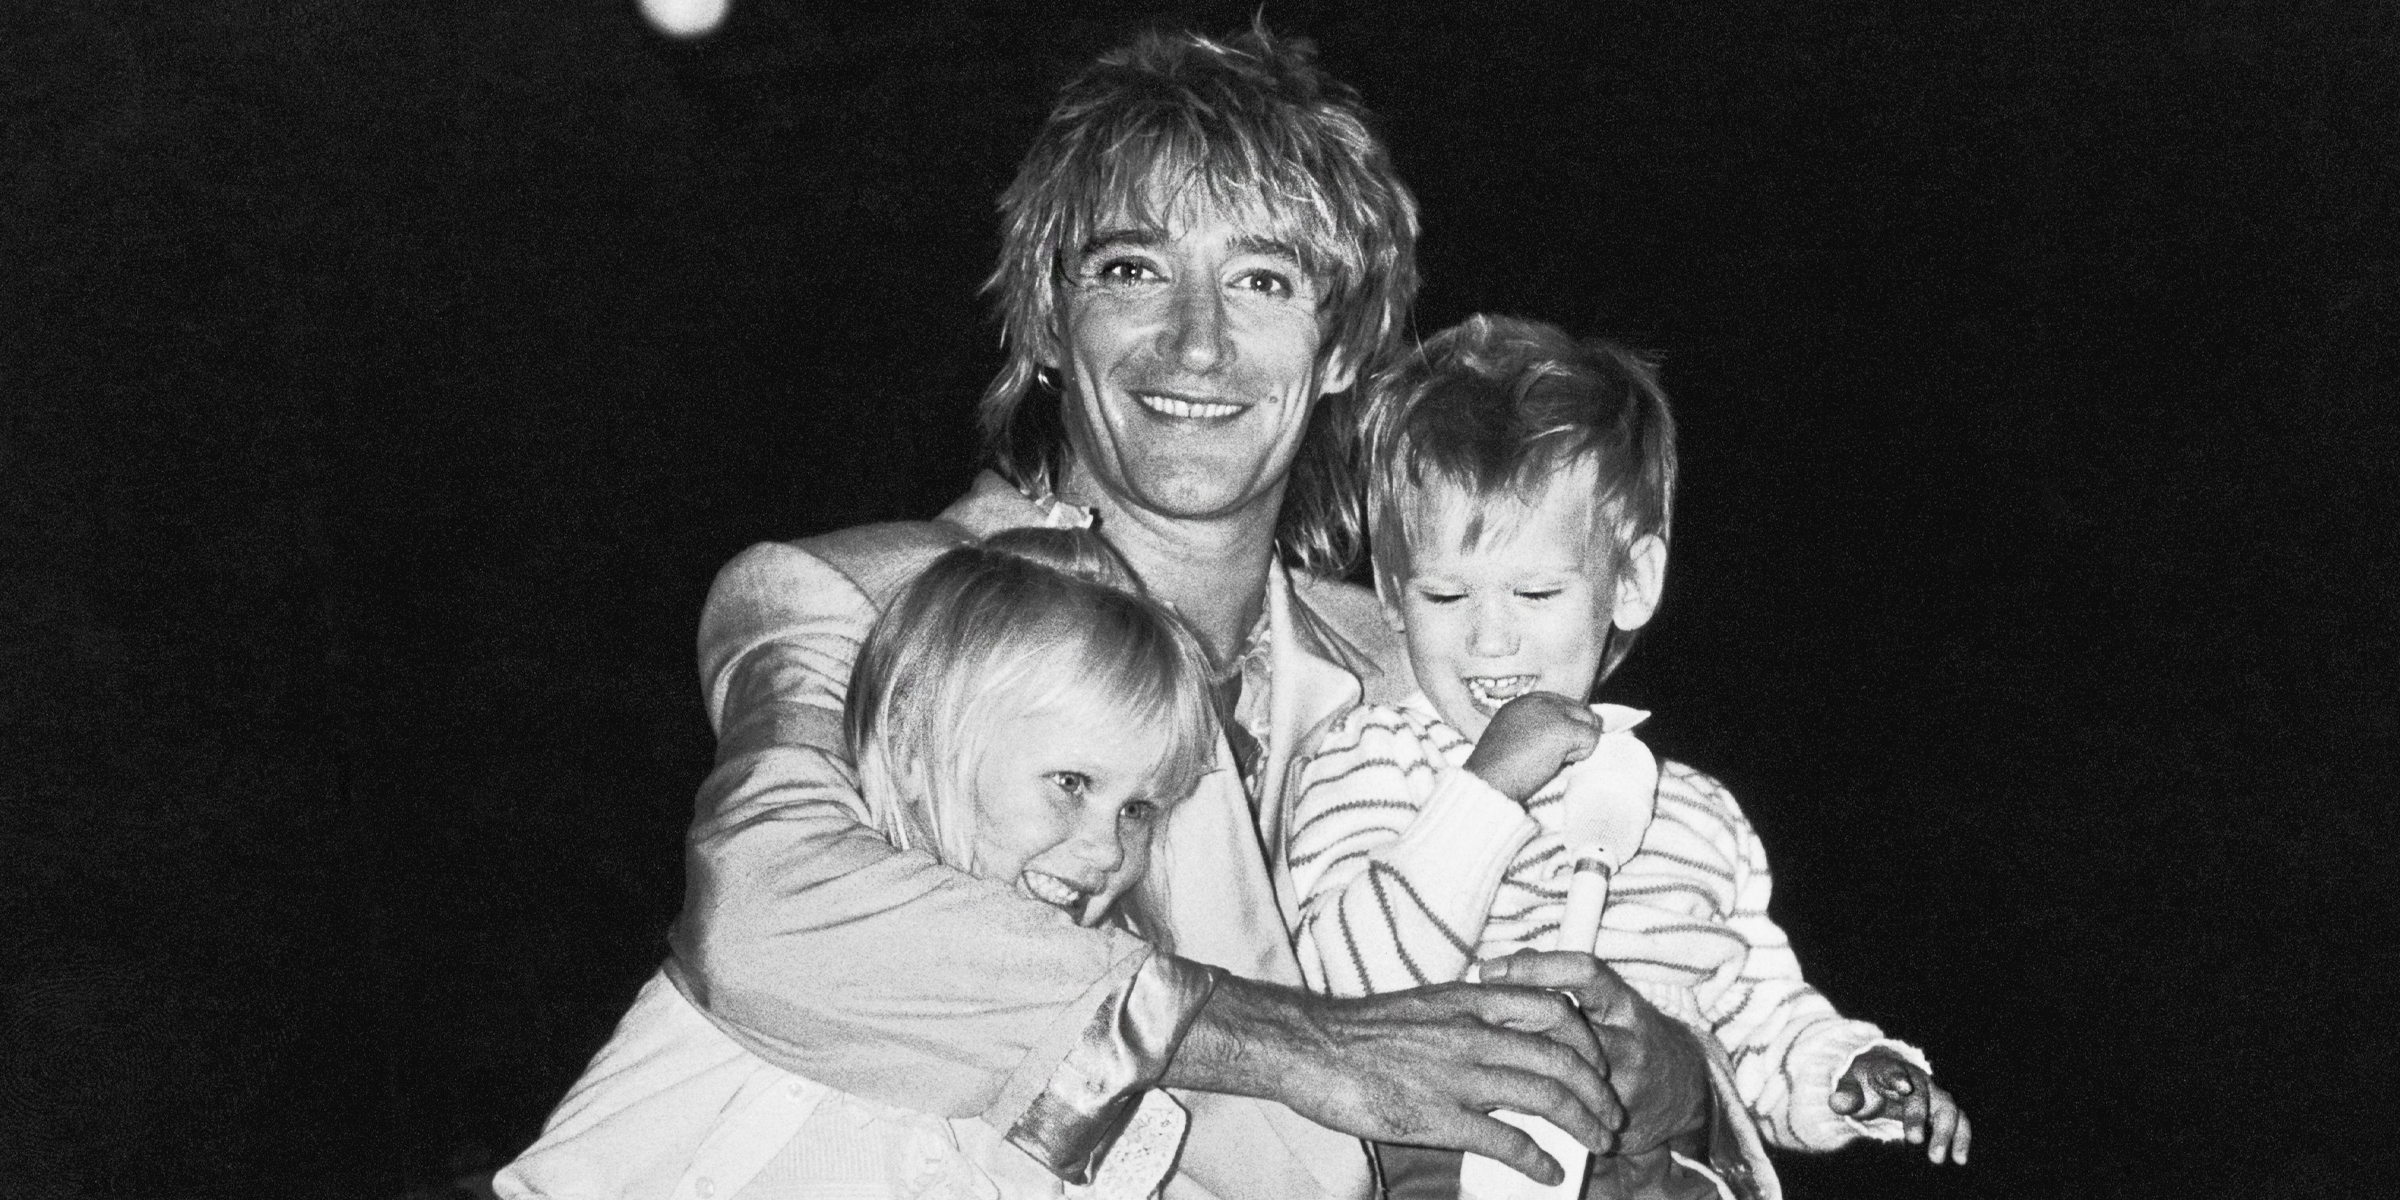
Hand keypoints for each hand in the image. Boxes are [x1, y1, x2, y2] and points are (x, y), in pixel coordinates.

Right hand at [1167, 974, 1619, 1185]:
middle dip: (1598, 1090)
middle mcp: (1473, 1033)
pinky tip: (1550, 1171)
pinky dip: (1539, 1158)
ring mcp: (1458, 1076)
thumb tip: (1499, 1037)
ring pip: (1547, 1097)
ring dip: (1582, 1124)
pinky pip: (1508, 1139)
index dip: (1587, 1038)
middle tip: (1609, 1113)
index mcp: (1469, 1001)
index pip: (1553, 1008)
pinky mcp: (1439, 1117)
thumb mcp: (1423, 1005)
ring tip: (1596, 1143)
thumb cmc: (1359, 1031)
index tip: (1597, 1061)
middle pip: (1563, 1058)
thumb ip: (1466, 1017)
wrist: (1308, 1048)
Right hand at [1463, 693, 1600, 802]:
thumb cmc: (1497, 770)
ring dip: (1578, 745)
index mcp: (1524, 701)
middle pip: (1580, 711)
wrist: (1488, 780)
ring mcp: (1552, 712)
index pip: (1564, 705)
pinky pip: (1592, 739)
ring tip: (1553, 759)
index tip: (1550, 748)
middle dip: (1575, 735)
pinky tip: (1559, 763)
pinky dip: (1582, 755)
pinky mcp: (1564, 729)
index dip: (1565, 728)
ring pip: (1589, 722)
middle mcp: (1539, 700)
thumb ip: (1536, 729)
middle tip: (1552, 757)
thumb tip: (1569, 738)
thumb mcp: (1513, 738)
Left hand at [1479, 951, 1711, 1155]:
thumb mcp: (1609, 1003)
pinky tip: (1495, 1097)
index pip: (1584, 973)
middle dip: (1514, 1025)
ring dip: (1515, 1065)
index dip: (1536, 967)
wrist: (1685, 1091)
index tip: (1490, 970)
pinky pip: (1562, 1111)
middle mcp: (1626, 1041)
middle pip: (1566, 1027)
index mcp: (1622, 1004)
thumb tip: (1512, 960)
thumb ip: (1566, 983)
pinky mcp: (1610, 1122)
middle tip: (1470, 1020)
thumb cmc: (1632, 1035)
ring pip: (1559, 1074)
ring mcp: (1620, 1086)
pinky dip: (1527, 1102)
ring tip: (1478, 1057)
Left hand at [1831, 1047, 1970, 1164]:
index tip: (1904, 1088)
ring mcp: (1932, 1093)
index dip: (1898, 1078)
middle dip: (1918, 1116)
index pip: (1894, 1072)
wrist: (1880, 1078)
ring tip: (1938, 1158)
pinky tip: (1959, 1158)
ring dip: (1947, 1131)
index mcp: (1889, 1070)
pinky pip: (1958, 1119)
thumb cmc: (1863, 1083)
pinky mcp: (1942, 1109)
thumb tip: (1837, 1103)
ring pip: (1947, 1107)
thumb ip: (1845, 1095)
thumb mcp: (1849, 1087)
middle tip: (1914, 1141)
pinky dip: (1962, 1136)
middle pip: (1922, 1093)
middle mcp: (1915, 1080)